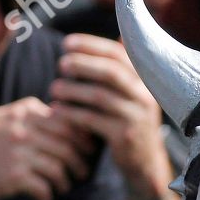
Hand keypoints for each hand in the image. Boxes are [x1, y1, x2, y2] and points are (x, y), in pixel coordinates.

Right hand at [0, 97, 93, 199]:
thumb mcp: (2, 118)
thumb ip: (30, 114)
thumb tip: (65, 113)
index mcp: (23, 111)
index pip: (66, 122)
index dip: (83, 138)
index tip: (88, 151)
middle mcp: (22, 128)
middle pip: (67, 145)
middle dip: (80, 162)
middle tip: (83, 173)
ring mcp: (19, 152)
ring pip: (59, 168)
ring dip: (66, 181)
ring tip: (63, 187)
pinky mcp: (14, 176)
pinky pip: (44, 188)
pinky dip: (48, 196)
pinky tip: (44, 199)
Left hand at [50, 34, 172, 199]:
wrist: (145, 165)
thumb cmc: (131, 123)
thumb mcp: (134, 95)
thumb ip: (126, 69)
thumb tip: (120, 35)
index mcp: (145, 81)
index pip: (118, 54)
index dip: (90, 45)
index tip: (66, 44)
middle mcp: (145, 97)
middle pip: (109, 72)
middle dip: (81, 64)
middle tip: (60, 65)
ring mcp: (136, 117)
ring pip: (98, 96)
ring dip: (71, 90)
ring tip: (53, 89)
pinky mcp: (124, 137)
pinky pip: (91, 119)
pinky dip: (71, 113)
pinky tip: (57, 110)